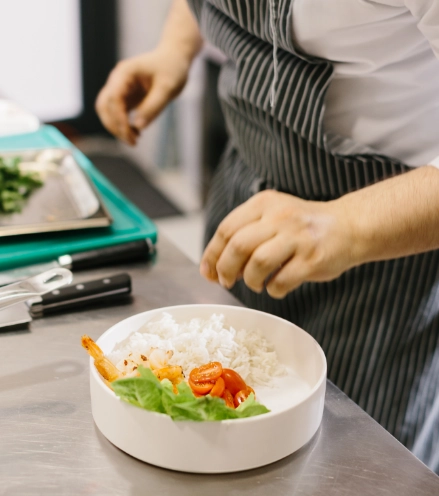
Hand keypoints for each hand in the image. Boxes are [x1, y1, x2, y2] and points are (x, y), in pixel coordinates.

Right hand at [95, 47, 190, 144]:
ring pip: (107, 112)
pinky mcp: (125, 97)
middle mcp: (117, 80)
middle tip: (133, 142)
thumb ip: (153, 107)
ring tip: (134, 140)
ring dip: (117, 128)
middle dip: (115, 126)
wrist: (174, 58)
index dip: (118, 118)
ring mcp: (119, 89)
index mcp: (125, 73)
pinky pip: (117, 114)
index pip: (113, 98)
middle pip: (104, 106)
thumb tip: (138, 127)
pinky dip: (123, 126)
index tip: (131, 133)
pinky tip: (137, 133)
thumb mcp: (167, 88)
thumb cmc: (172, 69)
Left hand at [200, 190, 355, 298]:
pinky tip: (276, 287)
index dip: (212, 254)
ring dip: (250, 281)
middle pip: (238, 245)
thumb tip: (212, 268)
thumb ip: (243, 235)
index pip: (226, 229)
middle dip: (225, 269)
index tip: (208, 272)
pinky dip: (273, 290)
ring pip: (257, 264)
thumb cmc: (302, 227)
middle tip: (227, 281)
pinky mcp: (313, 258)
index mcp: (264, 204)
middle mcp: (280, 217)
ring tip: (255, 284)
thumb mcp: (271, 217)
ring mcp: (298, 237)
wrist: (348, 226)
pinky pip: (282, 281)